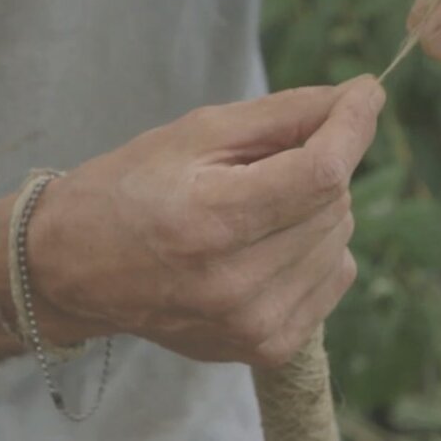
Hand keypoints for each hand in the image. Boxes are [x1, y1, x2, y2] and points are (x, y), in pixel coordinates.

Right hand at [25, 76, 384, 366]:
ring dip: (316, 210)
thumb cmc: (131, 189)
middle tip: (264, 165)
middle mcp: (236, 283)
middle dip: (318, 166)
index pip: (322, 172)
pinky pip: (336, 277)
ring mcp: (255, 323)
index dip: (352, 125)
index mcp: (211, 221)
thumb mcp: (198, 132)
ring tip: (255, 209)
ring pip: (341, 238)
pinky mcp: (268, 347)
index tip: (365, 93)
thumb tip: (361, 96)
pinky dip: (315, 250)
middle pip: (334, 202)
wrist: (75, 272)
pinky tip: (265, 245)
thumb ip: (286, 114)